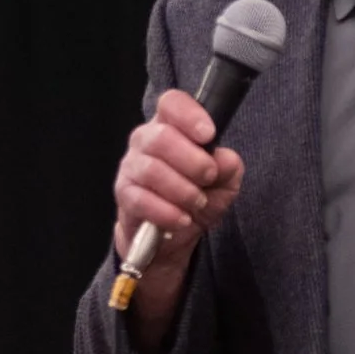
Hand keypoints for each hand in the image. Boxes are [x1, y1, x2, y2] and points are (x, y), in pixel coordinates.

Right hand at [111, 89, 243, 341]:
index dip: (188, 114)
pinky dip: (164, 211)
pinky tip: (181, 223)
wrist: (166, 249)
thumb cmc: (193, 205)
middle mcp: (143, 148)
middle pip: (157, 134)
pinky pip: (137, 201)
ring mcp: (129, 176)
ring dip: (178, 187)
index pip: (170, 104)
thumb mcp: (222, 190)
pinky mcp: (124, 207)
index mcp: (169, 133)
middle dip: (190, 159)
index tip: (209, 133)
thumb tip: (229, 160)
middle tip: (208, 179)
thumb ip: (229, 173)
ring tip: (195, 206)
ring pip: (146, 167)